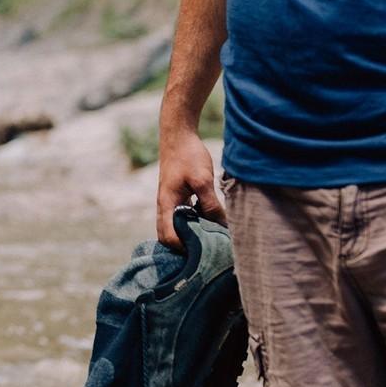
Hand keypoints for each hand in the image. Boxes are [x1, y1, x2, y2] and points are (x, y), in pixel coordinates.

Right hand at [155, 128, 225, 247]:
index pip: (169, 236)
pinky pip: (181, 217)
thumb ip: (210, 204)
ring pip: (174, 227)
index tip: (203, 252)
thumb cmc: (188, 155)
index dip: (183, 248)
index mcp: (167, 204)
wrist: (178, 135)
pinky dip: (192, 224)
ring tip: (210, 239)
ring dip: (188, 235)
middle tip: (206, 250)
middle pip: (167, 236)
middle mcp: (164, 206)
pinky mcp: (176, 196)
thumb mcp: (202, 180)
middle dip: (182, 247)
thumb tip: (220, 226)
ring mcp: (169, 201)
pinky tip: (209, 221)